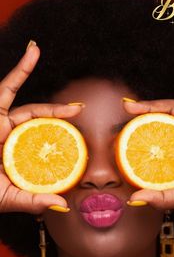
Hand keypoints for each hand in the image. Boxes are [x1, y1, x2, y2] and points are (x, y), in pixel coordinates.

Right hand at [0, 42, 81, 213]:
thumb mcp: (10, 198)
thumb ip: (34, 201)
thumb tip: (63, 204)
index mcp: (22, 155)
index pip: (48, 143)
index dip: (65, 139)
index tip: (83, 138)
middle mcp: (15, 137)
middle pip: (43, 121)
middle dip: (61, 114)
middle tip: (80, 109)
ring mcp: (3, 122)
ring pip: (29, 104)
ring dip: (53, 97)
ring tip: (60, 79)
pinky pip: (8, 88)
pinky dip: (21, 70)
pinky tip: (34, 52)